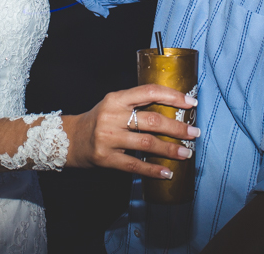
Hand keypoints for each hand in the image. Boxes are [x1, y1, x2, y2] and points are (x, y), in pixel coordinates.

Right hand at [62, 84, 198, 178]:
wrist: (69, 139)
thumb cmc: (99, 120)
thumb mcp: (114, 105)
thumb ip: (137, 104)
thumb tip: (173, 110)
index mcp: (116, 99)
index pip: (149, 92)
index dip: (172, 96)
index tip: (191, 103)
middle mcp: (112, 116)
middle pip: (152, 120)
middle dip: (177, 127)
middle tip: (194, 133)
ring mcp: (108, 138)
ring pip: (147, 143)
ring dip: (170, 149)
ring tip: (186, 153)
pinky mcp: (106, 158)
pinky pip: (134, 165)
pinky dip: (153, 170)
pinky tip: (167, 172)